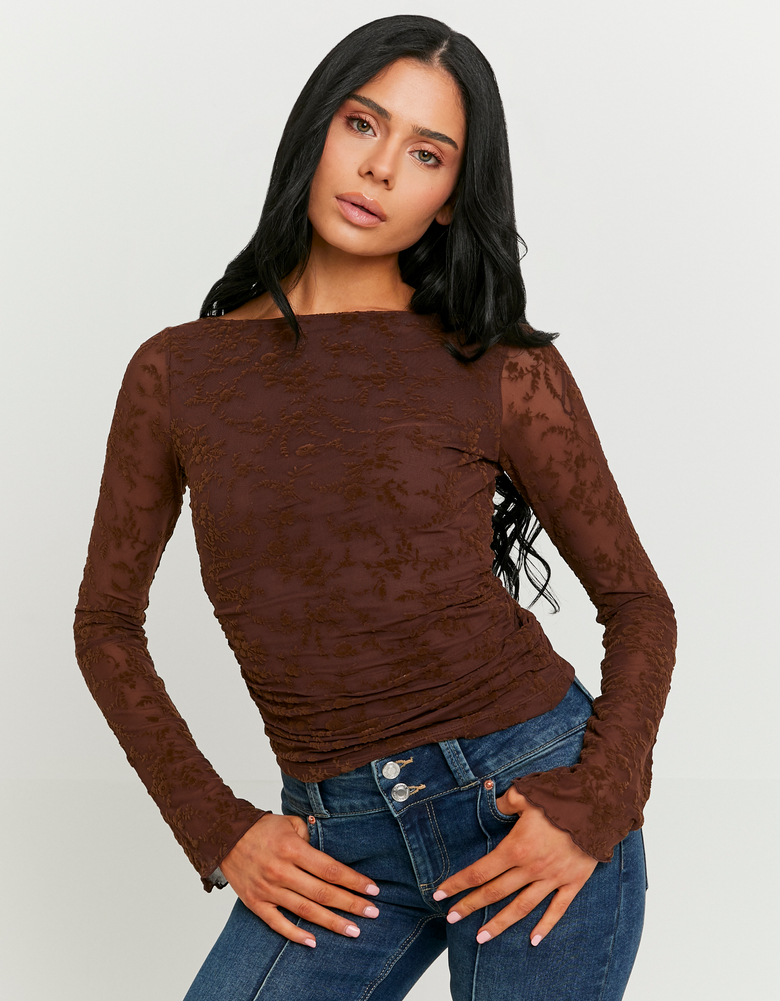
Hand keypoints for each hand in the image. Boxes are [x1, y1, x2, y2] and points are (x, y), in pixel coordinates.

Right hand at [220, 813, 380, 947]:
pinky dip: (295, 934)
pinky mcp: (255, 902)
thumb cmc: (262, 829)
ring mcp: (268, 889)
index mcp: (292, 849)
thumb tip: (327, 854)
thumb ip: (310, 835)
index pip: (330, 869)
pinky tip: (314, 941)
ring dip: (331, 922)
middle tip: (372, 913)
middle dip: (350, 904)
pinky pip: (277, 923)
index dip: (353, 880)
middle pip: (322, 892)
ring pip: (305, 910)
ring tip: (353, 930)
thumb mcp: (289, 823)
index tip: (372, 889)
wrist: (224, 836)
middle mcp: (281, 871)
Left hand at [432, 787, 597, 945]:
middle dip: (471, 906)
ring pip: (521, 907)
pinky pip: (557, 909)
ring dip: (500, 924)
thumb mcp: (525, 794)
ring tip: (482, 937)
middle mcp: (531, 868)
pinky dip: (545, 926)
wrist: (599, 807)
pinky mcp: (573, 882)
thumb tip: (491, 802)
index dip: (458, 883)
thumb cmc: (560, 798)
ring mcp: (552, 878)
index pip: (480, 871)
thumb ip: (504, 802)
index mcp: (516, 848)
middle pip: (495, 892)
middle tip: (452, 919)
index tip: (440, 895)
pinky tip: (533, 940)